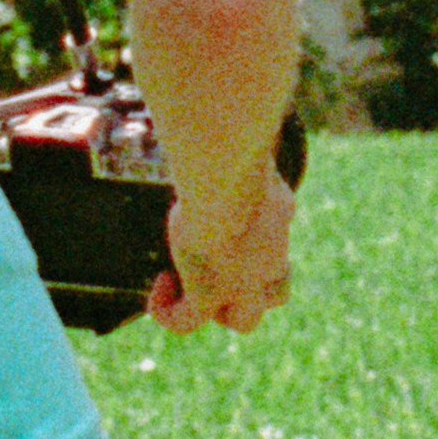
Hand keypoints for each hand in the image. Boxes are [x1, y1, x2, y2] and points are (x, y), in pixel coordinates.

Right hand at [150, 153, 293, 332]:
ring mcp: (242, 282)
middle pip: (275, 295)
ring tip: (183, 282)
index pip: (280, 242)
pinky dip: (168, 312)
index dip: (261, 247)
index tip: (230, 227)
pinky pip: (186, 322)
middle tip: (218, 267)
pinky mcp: (208, 295)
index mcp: (280, 216)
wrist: (221, 176)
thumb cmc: (232, 149)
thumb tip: (230, 116)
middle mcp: (270, 258)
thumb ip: (240, 141)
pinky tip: (157, 287)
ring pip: (243, 321)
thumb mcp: (242, 142)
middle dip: (252, 288)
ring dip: (218, 309)